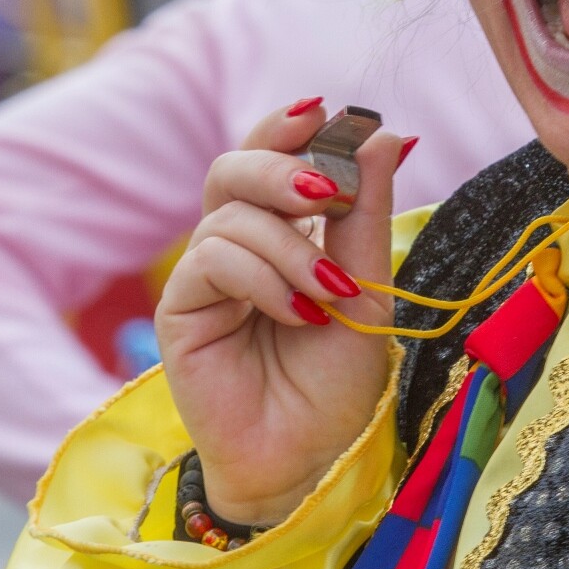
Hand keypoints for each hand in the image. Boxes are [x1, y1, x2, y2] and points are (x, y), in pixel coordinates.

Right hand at [157, 101, 406, 525]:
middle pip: (233, 167)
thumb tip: (386, 133)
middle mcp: (237, 243)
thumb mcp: (366, 282)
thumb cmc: (338, 377)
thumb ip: (366, 210)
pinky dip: (261, 278)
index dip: (287, 127)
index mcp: (281, 228)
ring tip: (329, 295)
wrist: (313, 454)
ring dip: (290, 248)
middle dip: (282, 167)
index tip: (328, 114)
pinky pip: (212, 259)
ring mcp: (205, 276)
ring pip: (229, 216)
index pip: (268, 154)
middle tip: (329, 192)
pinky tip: (295, 313)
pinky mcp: (182, 310)